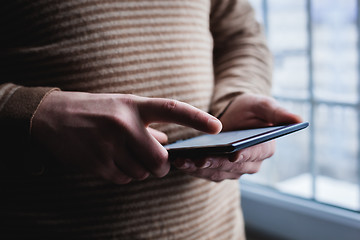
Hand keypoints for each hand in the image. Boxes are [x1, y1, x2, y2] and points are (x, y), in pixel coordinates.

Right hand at [31, 91, 221, 183]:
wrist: (51, 117)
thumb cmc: (93, 110)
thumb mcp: (122, 107)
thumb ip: (148, 124)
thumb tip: (167, 141)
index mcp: (133, 105)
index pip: (172, 109)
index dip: (196, 118)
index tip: (217, 126)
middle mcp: (124, 125)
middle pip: (160, 159)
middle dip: (162, 165)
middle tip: (155, 159)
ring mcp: (110, 145)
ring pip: (142, 173)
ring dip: (140, 169)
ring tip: (125, 154)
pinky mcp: (98, 164)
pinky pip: (124, 179)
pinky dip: (124, 174)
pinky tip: (112, 160)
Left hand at [173, 93, 301, 181]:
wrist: (231, 115)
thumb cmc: (249, 108)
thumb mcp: (263, 105)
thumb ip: (277, 113)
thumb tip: (299, 119)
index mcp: (265, 147)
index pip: (256, 154)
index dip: (245, 154)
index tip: (233, 153)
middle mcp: (251, 163)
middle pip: (233, 167)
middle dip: (216, 163)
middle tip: (199, 158)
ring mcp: (234, 170)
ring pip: (218, 173)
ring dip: (201, 169)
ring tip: (184, 161)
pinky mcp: (218, 171)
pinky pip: (206, 173)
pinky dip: (194, 169)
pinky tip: (180, 162)